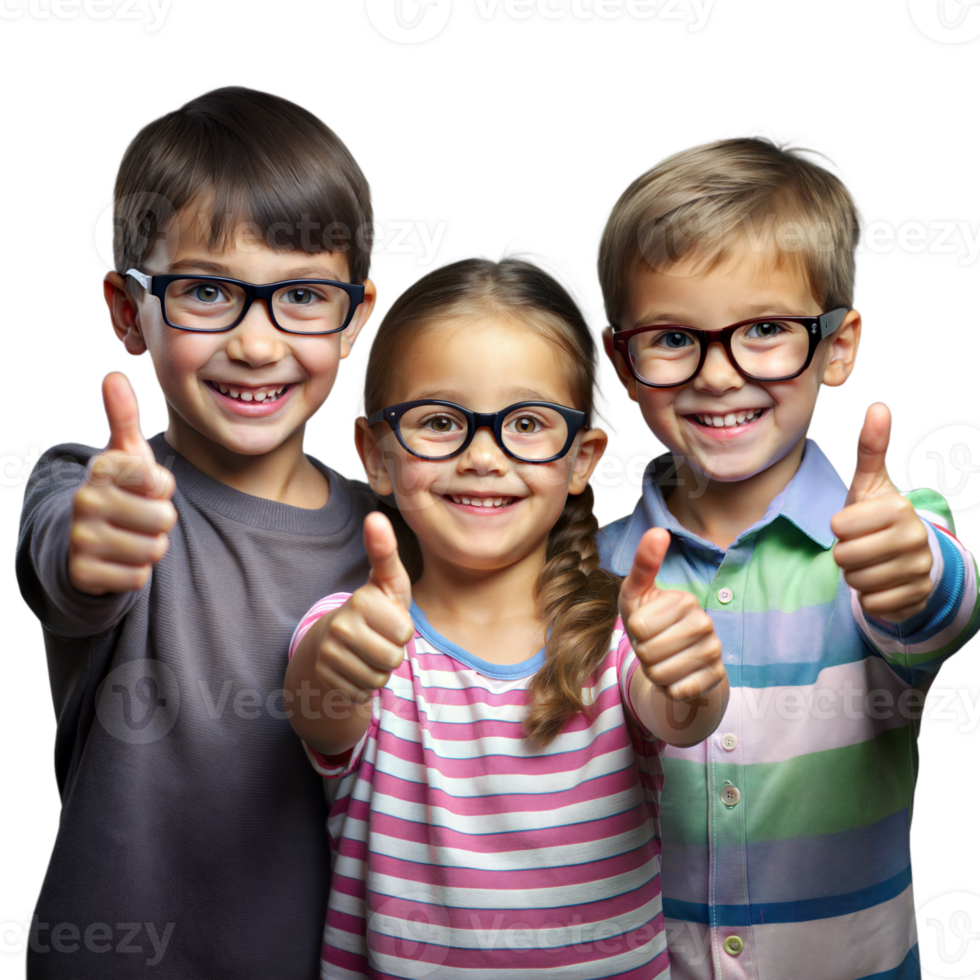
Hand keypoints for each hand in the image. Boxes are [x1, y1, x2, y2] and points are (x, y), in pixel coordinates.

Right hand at [69, 372, 176, 594]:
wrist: (77, 542)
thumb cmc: (117, 491)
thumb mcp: (123, 455)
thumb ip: (124, 416)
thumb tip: (112, 373)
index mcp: (101, 469)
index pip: (163, 483)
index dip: (161, 490)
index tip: (142, 488)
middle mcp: (85, 501)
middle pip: (163, 519)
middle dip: (158, 522)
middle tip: (136, 517)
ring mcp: (80, 539)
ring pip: (153, 549)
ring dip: (148, 547)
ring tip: (127, 537)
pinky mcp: (83, 574)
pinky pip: (138, 577)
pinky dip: (134, 572)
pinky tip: (116, 560)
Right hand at [311, 512, 414, 701]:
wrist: (334, 640)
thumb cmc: (373, 608)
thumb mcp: (387, 581)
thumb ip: (385, 552)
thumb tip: (376, 516)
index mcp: (360, 601)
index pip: (404, 633)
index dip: (403, 630)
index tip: (388, 619)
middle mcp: (340, 627)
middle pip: (392, 658)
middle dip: (393, 652)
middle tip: (379, 638)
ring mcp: (328, 655)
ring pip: (378, 679)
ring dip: (379, 670)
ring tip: (368, 652)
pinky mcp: (325, 679)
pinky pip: (362, 693)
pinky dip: (363, 685)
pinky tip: (355, 668)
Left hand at [620, 527, 724, 701]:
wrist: (676, 656)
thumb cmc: (650, 619)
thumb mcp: (638, 592)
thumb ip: (643, 563)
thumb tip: (657, 531)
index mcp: (685, 600)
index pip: (638, 628)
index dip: (634, 632)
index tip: (646, 626)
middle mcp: (705, 623)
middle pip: (648, 653)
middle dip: (643, 654)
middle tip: (653, 645)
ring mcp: (714, 652)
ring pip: (661, 675)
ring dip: (654, 672)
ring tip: (663, 659)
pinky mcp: (716, 678)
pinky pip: (677, 692)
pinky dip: (669, 689)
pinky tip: (677, 675)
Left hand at [832, 402, 932, 621]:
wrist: (908, 555)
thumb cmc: (878, 517)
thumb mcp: (870, 484)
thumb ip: (870, 449)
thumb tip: (878, 407)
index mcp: (900, 510)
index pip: (840, 527)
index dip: (839, 528)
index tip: (853, 524)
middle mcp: (916, 540)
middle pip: (846, 557)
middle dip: (845, 554)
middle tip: (859, 546)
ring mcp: (919, 572)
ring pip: (857, 582)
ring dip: (856, 575)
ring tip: (870, 562)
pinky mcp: (917, 599)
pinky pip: (872, 604)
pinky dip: (869, 597)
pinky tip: (880, 583)